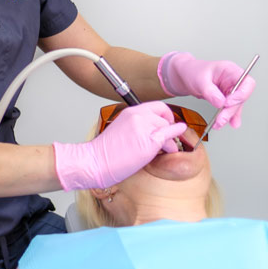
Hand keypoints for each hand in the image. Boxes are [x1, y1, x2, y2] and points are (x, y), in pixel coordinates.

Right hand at [53, 102, 186, 190]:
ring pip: (166, 126)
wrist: (95, 162)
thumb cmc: (105, 152)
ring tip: (164, 149)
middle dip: (168, 125)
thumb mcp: (121, 130)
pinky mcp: (149, 141)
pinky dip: (172, 141)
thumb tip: (153, 132)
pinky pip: (168, 137)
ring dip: (169, 138)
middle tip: (168, 136)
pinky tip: (172, 147)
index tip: (165, 123)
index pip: (155, 106)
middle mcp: (137, 116)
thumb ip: (137, 127)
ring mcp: (143, 127)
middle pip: (163, 114)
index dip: (164, 115)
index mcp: (129, 112)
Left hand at [158, 51, 255, 128]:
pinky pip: (230, 109)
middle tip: (221, 119)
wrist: (185, 75)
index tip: (228, 103)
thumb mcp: (199, 80)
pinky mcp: (226, 98)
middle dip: (231, 110)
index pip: (247, 82)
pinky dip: (227, 117)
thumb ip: (210, 91)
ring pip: (236, 105)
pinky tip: (225, 123)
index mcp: (230, 70)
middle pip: (241, 97)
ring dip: (228, 116)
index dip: (241, 94)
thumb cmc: (193, 71)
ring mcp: (230, 89)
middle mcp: (233, 80)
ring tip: (218, 123)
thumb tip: (221, 103)